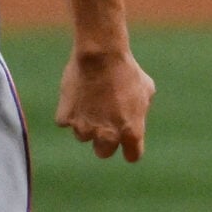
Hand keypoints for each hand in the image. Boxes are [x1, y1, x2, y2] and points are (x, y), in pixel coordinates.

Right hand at [56, 47, 154, 162]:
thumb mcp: (145, 89)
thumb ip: (140, 110)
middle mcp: (108, 136)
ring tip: (89, 100)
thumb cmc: (127, 69)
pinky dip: (69, 111)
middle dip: (103, 140)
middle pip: (104, 152)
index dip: (129, 148)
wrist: (101, 55)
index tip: (125, 141)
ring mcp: (85, 129)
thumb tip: (136, 116)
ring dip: (85, 123)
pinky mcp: (66, 119)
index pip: (132, 156)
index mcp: (132, 132)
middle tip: (103, 122)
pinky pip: (66, 121)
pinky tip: (76, 94)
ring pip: (82, 136)